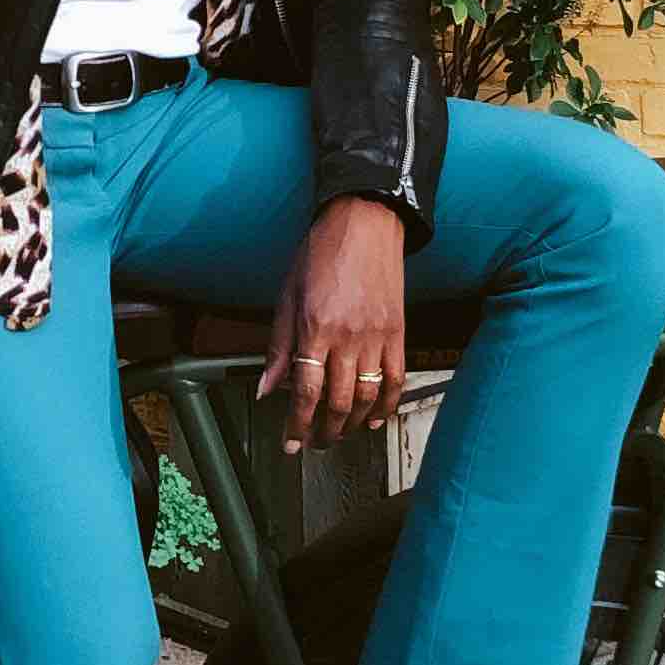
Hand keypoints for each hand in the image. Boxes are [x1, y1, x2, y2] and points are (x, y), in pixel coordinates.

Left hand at [257, 196, 407, 453]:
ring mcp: (377, 336)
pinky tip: (375, 418)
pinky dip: (387, 404)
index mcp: (315, 327)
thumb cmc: (323, 251)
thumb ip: (279, 345)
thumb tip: (266, 387)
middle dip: (324, 431)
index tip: (290, 443)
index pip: (306, 391)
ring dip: (352, 424)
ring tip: (339, 434)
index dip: (296, 424)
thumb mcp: (288, 295)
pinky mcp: (399, 332)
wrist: (366, 221)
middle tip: (313, 442)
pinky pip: (396, 379)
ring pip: (367, 397)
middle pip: (338, 402)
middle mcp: (348, 337)